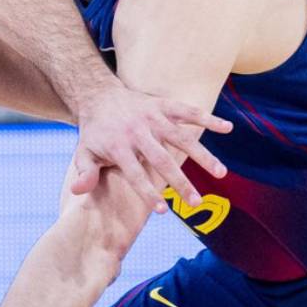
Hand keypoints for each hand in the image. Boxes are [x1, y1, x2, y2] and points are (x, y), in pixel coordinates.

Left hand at [71, 85, 229, 208]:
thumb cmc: (95, 132)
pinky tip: (228, 129)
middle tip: (197, 203)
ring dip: (202, 154)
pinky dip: (207, 118)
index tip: (163, 211)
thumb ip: (84, 172)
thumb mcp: (84, 152)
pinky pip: (187, 111)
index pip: (134, 174)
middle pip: (162, 160)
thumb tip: (78, 191)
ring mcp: (152, 117)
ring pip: (181, 136)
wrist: (99, 95)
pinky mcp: (163, 105)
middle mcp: (137, 131)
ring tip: (221, 173)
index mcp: (118, 146)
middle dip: (180, 182)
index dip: (147, 192)